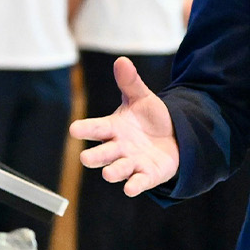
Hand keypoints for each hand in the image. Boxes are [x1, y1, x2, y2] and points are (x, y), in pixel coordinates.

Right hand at [71, 57, 179, 196]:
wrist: (174, 136)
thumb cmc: (150, 118)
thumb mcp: (141, 99)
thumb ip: (130, 83)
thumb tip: (121, 61)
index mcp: (113, 128)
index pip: (96, 128)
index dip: (85, 129)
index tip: (75, 130)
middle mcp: (118, 148)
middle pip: (102, 154)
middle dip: (95, 157)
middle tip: (86, 158)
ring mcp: (132, 163)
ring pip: (118, 169)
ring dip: (113, 172)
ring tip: (109, 174)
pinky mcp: (147, 175)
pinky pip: (139, 181)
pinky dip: (134, 185)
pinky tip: (131, 189)